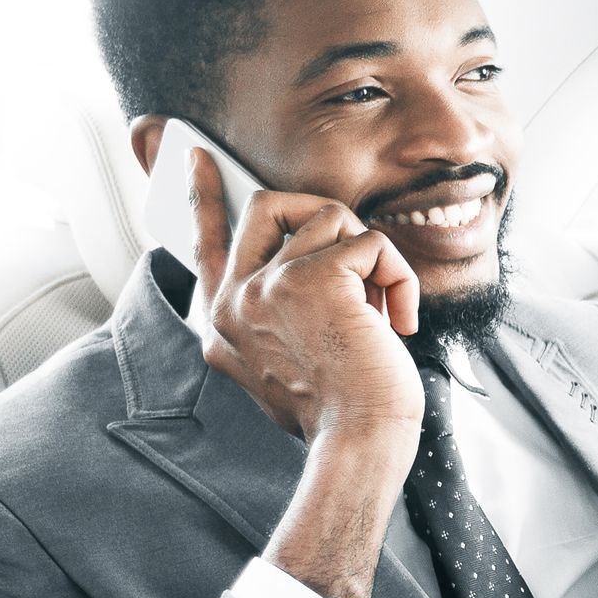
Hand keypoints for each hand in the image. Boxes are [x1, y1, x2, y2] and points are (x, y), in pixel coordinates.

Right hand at [186, 147, 423, 447]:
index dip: (202, 195)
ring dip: (370, 259)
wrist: (359, 441)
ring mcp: (268, 286)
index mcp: (224, 323)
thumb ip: (279, 310)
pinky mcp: (313, 278)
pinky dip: (398, 277)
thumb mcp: (286, 359)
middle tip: (357, 258)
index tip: (198, 156)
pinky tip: (398, 320)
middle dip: (321, 216)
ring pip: (330, 218)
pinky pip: (371, 241)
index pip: (204, 245)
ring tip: (380, 310)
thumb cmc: (338, 408)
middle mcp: (235, 301)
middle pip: (266, 204)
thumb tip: (308, 253)